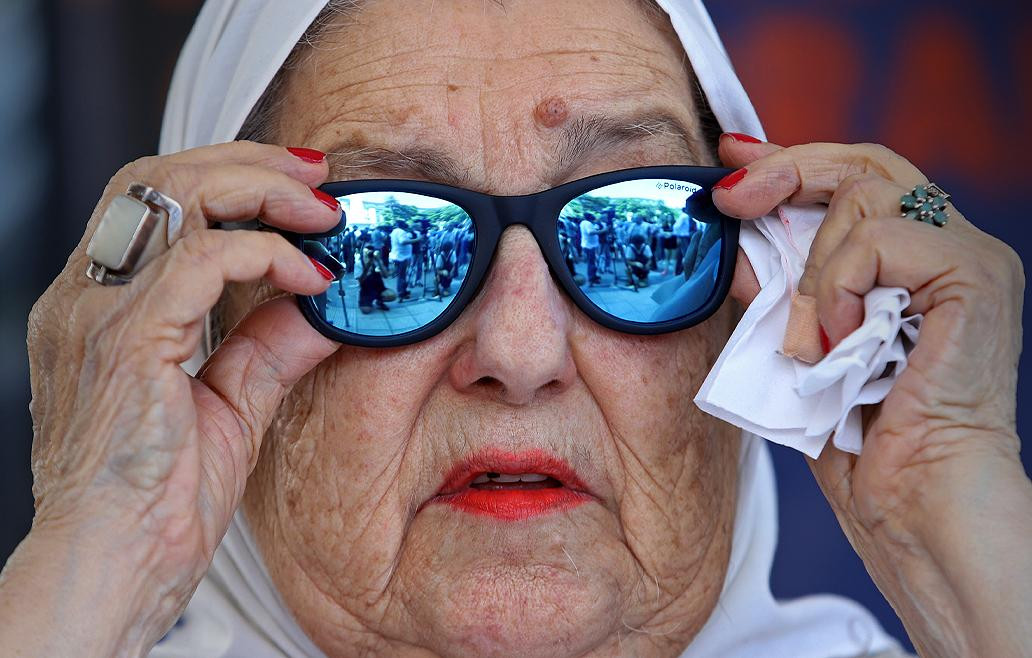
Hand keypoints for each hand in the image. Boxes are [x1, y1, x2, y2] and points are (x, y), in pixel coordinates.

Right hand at [6, 142, 341, 654]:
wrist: (117, 571)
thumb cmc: (157, 504)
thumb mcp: (230, 405)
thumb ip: (269, 346)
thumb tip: (323, 306)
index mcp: (102, 309)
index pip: (155, 203)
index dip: (232, 179)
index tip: (302, 195)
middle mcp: (87, 298)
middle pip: (159, 176)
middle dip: (250, 164)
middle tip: (319, 181)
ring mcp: (96, 313)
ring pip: (173, 194)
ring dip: (262, 191)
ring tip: (324, 215)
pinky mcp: (124, 340)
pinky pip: (200, 258)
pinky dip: (266, 253)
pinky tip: (310, 277)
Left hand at [713, 135, 1030, 656]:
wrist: (910, 503)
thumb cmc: (858, 441)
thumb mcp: (798, 342)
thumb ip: (778, 289)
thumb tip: (736, 240)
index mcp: (913, 263)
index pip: (855, 180)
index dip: (789, 159)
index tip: (728, 156)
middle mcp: (949, 248)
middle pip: (865, 162)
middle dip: (784, 169)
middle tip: (729, 199)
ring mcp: (968, 257)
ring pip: (862, 199)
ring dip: (810, 272)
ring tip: (807, 342)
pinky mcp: (976, 277)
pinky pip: (879, 241)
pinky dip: (836, 289)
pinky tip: (836, 342)